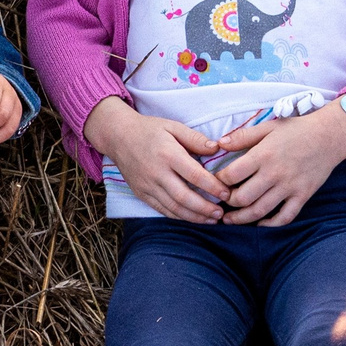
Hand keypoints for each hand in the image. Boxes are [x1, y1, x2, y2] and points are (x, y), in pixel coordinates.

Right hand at [83, 96, 227, 222]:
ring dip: (194, 217)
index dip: (213, 187)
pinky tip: (192, 218)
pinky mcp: (141, 193)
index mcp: (168, 154)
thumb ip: (195, 138)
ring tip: (211, 219)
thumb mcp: (173, 126)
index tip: (227, 194)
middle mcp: (157, 173)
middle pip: (184, 197)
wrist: (118, 136)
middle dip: (205, 208)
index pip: (195, 176)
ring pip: (173, 208)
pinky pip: (162, 209)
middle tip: (221, 213)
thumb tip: (216, 148)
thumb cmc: (149, 129)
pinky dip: (178, 216)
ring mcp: (147, 185)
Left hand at [213, 102, 345, 225]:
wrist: (330, 136)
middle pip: (242, 198)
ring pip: (260, 211)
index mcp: (263, 154)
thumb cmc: (297, 129)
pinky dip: (270, 225)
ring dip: (241, 219)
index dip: (218, 182)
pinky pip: (285, 217)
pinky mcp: (302, 195)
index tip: (215, 183)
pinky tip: (259, 224)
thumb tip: (218, 144)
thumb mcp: (268, 126)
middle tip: (221, 203)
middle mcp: (275, 173)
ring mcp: (289, 187)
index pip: (231, 175)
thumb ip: (243, 136)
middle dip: (228, 204)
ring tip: (230, 220)